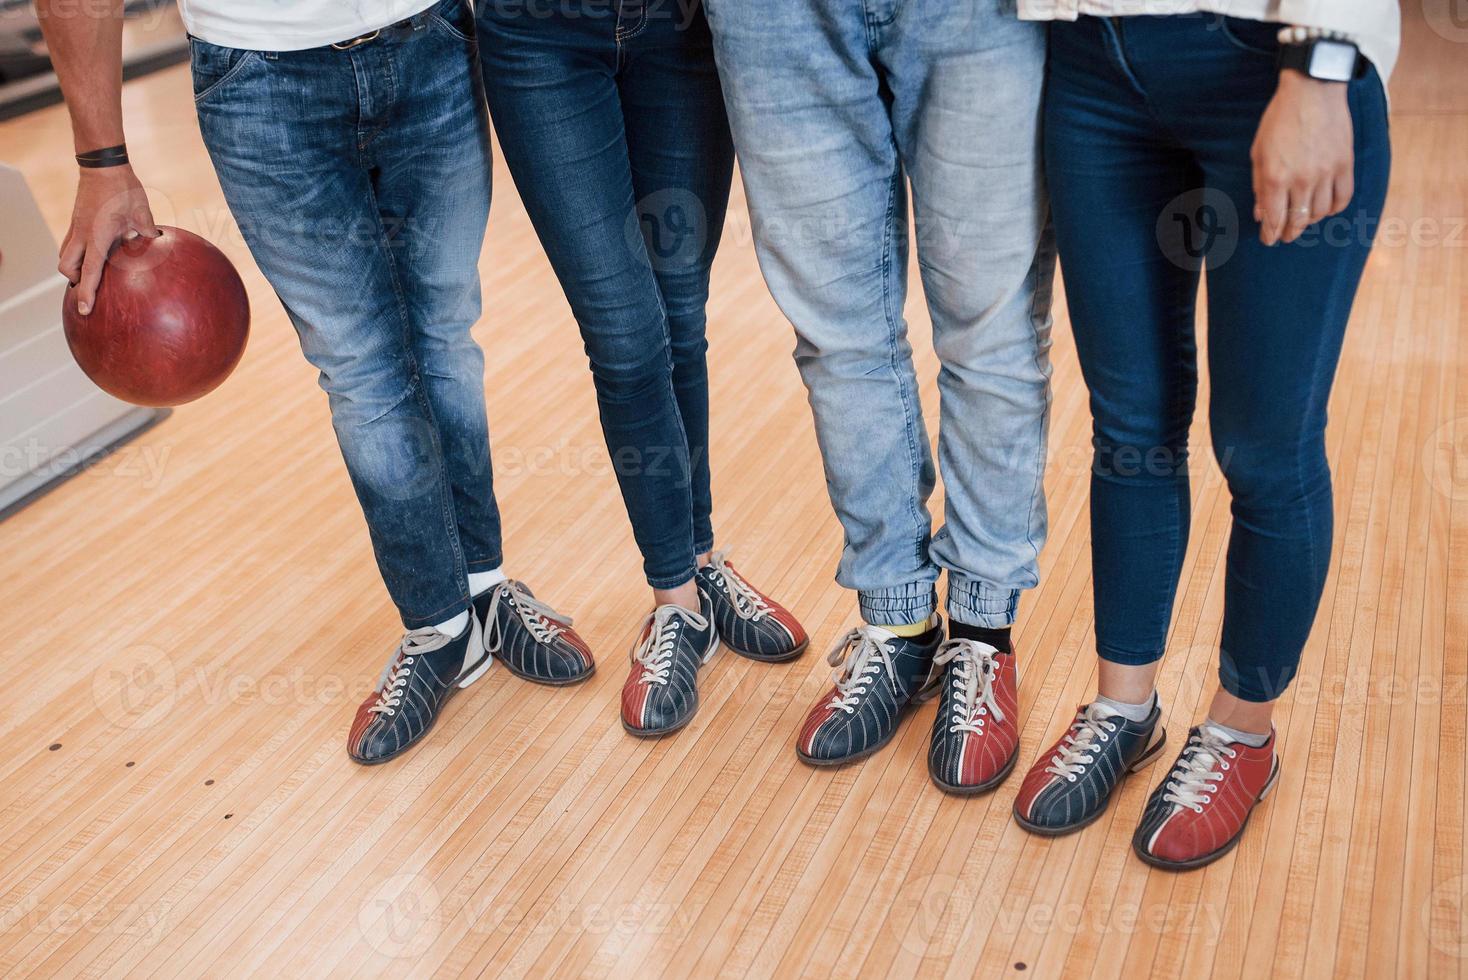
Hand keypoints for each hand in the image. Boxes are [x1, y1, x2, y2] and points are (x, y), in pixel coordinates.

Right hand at [59, 165, 159, 314]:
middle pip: (67, 268)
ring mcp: (75, 227)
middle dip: (75, 281)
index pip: (89, 271)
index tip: (85, 310)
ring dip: (74, 268)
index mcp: (97, 236)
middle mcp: (81, 234)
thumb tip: (159, 246)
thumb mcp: (141, 213)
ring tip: (91, 274)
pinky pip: (71, 244)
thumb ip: (148, 233)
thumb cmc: (123, 189)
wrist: (103, 166)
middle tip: (89, 288)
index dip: (87, 293)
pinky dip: (78, 254)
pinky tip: (97, 253)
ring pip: (65, 255)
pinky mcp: (76, 221)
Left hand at [1249, 70, 1353, 245]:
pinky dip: (1335, 208)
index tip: (1269, 239)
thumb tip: (1261, 213)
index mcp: (1276, 177)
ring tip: (1303, 220)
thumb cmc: (1279, 119)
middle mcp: (1302, 179)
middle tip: (1285, 236)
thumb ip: (1259, 185)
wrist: (1313, 90)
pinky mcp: (1345, 164)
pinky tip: (1326, 208)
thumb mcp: (1259, 152)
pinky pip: (1343, 197)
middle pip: (1298, 220)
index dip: (1271, 234)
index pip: (1274, 218)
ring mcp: (1326, 172)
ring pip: (1321, 212)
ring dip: (1310, 221)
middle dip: (1289, 232)